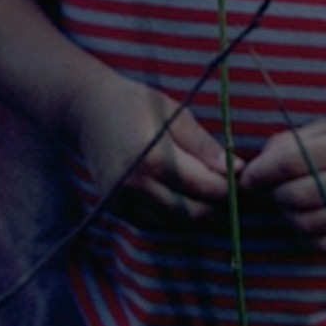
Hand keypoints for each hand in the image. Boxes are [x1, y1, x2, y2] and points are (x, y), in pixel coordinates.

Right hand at [66, 71, 234, 221]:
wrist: (85, 110)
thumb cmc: (133, 103)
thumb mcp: (173, 112)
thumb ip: (203, 144)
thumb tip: (236, 169)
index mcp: (152, 158)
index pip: (205, 188)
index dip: (229, 184)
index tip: (240, 173)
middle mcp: (135, 186)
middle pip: (193, 213)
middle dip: (215, 201)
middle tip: (224, 181)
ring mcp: (122, 201)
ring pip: (176, 222)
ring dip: (195, 208)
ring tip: (202, 183)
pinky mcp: (116, 209)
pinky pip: (156, 221)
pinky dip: (174, 212)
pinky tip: (177, 189)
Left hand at [238, 116, 325, 251]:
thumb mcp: (320, 130)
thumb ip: (285, 146)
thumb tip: (251, 173)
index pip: (290, 162)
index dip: (261, 172)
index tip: (247, 178)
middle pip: (296, 196)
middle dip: (274, 194)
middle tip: (271, 188)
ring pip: (305, 223)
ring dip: (287, 215)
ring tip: (290, 201)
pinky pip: (321, 243)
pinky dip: (304, 233)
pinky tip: (306, 216)